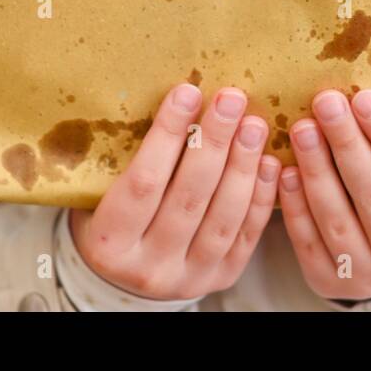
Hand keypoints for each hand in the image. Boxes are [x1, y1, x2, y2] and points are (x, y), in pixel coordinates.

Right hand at [68, 83, 279, 300]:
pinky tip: (268, 162)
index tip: (187, 92)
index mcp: (109, 244)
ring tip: (253, 126)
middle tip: (230, 100)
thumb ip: (130, 161)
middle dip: (213, 143)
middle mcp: (148, 268)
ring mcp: (188, 278)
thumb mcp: (101, 194)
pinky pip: (246, 235)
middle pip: (188, 198)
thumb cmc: (110, 220)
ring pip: (222, 218)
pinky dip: (260, 197)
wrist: (124, 277)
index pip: (143, 182)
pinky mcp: (221, 278)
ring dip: (242, 166)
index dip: (167, 135)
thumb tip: (178, 100)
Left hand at [278, 88, 370, 300]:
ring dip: (316, 169)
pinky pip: (307, 240)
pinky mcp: (328, 281)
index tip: (365, 98)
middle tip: (326, 103)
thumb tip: (366, 92)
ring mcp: (366, 273)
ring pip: (336, 218)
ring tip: (302, 129)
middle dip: (347, 144)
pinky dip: (295, 204)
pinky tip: (286, 170)